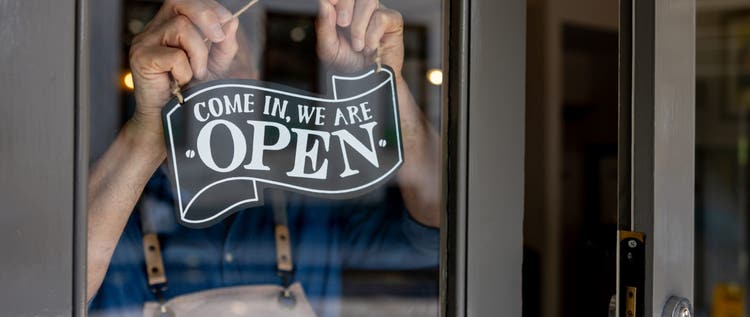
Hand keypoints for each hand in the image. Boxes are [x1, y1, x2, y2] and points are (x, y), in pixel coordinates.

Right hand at [128, 0, 239, 140]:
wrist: (170, 124)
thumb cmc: (190, 94)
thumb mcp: (215, 66)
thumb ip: (224, 45)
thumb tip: (232, 21)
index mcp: (168, 26)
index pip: (185, 1)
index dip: (209, 7)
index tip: (227, 23)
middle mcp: (153, 30)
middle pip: (179, 2)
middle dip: (206, 16)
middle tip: (219, 39)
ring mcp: (144, 43)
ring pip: (181, 27)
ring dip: (198, 53)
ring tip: (196, 75)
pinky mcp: (140, 59)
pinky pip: (174, 55)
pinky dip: (185, 71)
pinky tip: (180, 84)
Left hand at [316, 0, 404, 75]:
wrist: (368, 84)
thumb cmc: (348, 65)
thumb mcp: (328, 48)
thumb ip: (324, 27)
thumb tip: (324, 4)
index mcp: (343, 9)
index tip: (330, 3)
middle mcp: (360, 7)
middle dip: (345, 6)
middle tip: (342, 25)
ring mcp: (378, 12)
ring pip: (369, 1)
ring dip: (359, 26)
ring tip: (358, 46)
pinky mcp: (393, 21)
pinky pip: (381, 17)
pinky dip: (372, 35)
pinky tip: (371, 47)